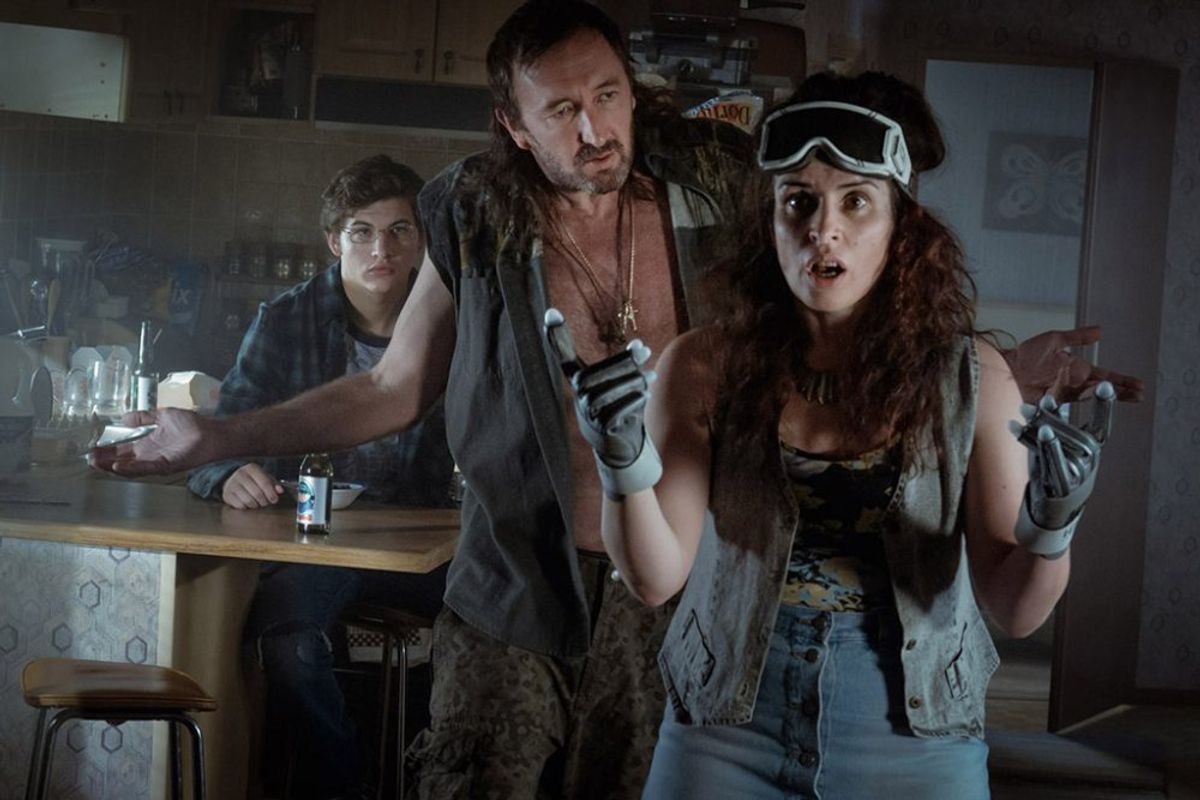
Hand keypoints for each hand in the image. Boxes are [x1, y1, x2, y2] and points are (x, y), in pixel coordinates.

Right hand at [88, 407, 212, 476]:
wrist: (212, 432)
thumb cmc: (191, 425)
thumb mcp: (162, 416)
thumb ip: (144, 417)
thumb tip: (124, 418)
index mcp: (147, 445)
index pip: (121, 451)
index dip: (106, 451)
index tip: (90, 450)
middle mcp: (149, 456)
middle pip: (121, 462)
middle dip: (104, 462)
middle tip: (87, 460)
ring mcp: (157, 462)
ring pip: (130, 468)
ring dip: (113, 467)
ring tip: (97, 464)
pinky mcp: (166, 466)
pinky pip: (146, 469)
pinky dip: (132, 468)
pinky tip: (118, 466)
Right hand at [222, 463, 283, 508]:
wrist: (232, 480)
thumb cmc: (253, 480)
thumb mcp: (264, 478)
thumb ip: (274, 484)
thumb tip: (280, 491)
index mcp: (252, 468)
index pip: (265, 482)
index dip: (271, 493)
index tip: (274, 500)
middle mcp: (240, 474)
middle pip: (257, 493)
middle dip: (264, 501)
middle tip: (266, 503)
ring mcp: (232, 484)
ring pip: (249, 501)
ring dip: (256, 505)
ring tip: (258, 504)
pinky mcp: (227, 495)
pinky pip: (240, 506)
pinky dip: (247, 508)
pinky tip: (249, 505)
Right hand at [544, 308, 661, 498]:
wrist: (619, 447)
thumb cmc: (617, 407)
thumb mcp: (621, 383)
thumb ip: (628, 363)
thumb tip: (641, 346)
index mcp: (579, 379)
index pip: (563, 354)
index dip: (556, 335)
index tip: (550, 311)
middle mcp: (579, 395)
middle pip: (599, 372)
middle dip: (624, 361)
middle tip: (645, 351)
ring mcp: (588, 413)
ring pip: (610, 390)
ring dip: (633, 381)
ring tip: (649, 377)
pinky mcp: (601, 429)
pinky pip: (617, 409)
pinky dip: (633, 400)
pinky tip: (644, 394)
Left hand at [1002, 326, 1143, 403]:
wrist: (1004, 368)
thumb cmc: (1025, 355)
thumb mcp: (1054, 340)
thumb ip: (1077, 337)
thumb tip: (1100, 331)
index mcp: (1076, 370)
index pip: (1104, 376)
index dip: (1121, 381)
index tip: (1139, 385)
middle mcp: (1072, 383)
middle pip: (1102, 389)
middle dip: (1121, 391)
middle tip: (1139, 394)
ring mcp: (1062, 393)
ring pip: (1090, 394)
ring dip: (1107, 394)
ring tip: (1125, 394)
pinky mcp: (1050, 400)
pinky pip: (1069, 397)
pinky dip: (1080, 393)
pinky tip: (1092, 390)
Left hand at [1011, 381, 1113, 556]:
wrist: (1050, 525)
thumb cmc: (1052, 484)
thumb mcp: (1057, 456)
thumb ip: (1056, 431)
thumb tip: (1052, 402)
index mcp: (1092, 456)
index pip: (1102, 428)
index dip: (1104, 407)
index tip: (1104, 384)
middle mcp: (1089, 466)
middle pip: (1077, 435)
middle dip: (1058, 415)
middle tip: (1042, 397)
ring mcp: (1077, 480)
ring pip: (1062, 448)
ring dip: (1045, 427)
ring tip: (1033, 409)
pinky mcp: (1061, 491)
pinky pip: (1051, 465)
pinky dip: (1042, 447)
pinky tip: (1032, 432)